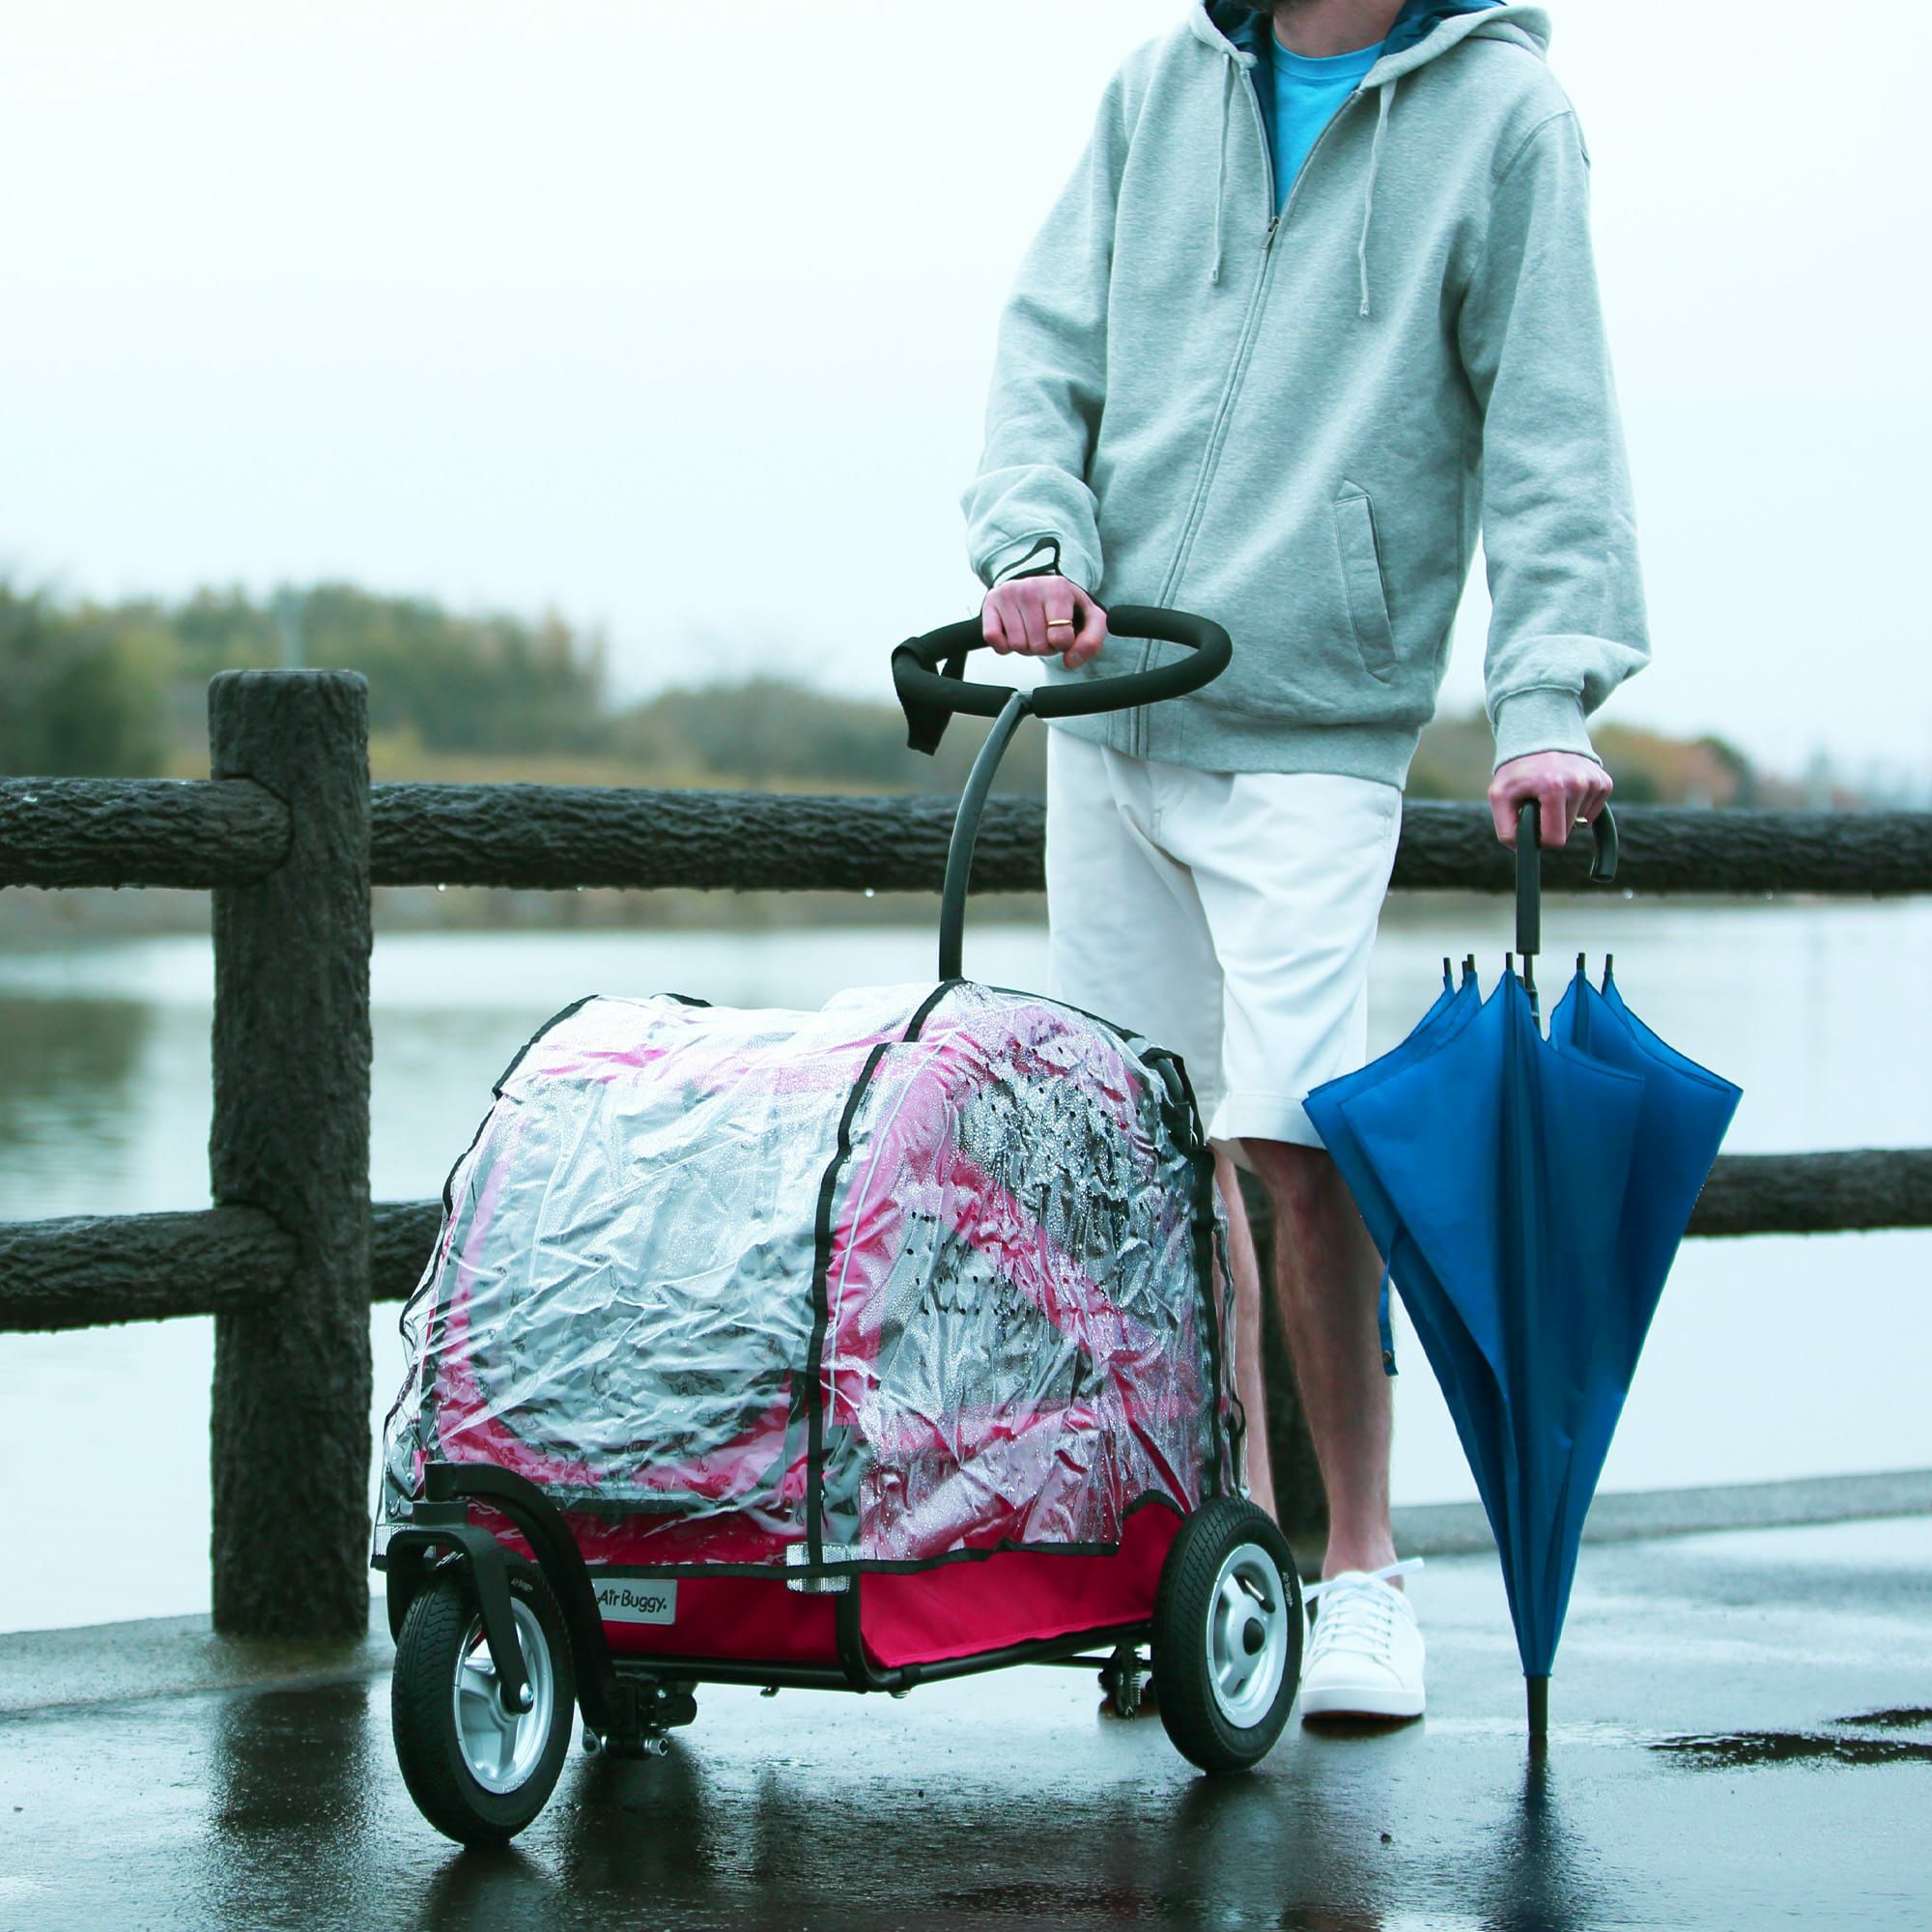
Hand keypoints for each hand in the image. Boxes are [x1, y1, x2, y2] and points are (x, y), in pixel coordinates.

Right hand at [981, 574, 1107, 669]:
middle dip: (1044, 646)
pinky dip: (1003, 645)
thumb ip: (1091, 642)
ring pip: (1017, 645)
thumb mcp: (1090, 620)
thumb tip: (1071, 660)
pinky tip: (1013, 631)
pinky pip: (993, 639)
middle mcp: (1031, 586)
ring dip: (1026, 646)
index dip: (1064, 644)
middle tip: (1046, 632)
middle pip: (1038, 646)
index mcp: (1058, 588)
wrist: (1041, 587)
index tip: (1063, 632)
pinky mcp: (991, 602)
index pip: (1061, 638)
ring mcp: (1009, 593)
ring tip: (1031, 629)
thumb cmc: (1065, 606)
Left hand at [1489, 751, 1611, 849]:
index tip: (1532, 825)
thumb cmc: (1517, 771)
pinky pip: (1592, 812)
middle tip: (1539, 802)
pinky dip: (1578, 807)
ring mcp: (1594, 781)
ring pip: (1581, 823)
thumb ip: (1506, 828)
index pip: (1555, 839)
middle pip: (1567, 832)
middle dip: (1552, 824)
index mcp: (1553, 788)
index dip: (1541, 839)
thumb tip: (1523, 849)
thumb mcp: (1499, 796)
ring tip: (1551, 792)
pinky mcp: (1604, 782)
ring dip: (1564, 814)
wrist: (1540, 737)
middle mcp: (1579, 783)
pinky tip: (1566, 791)